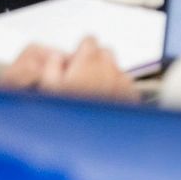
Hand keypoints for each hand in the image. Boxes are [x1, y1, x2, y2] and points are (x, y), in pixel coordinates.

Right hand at [0, 36, 139, 101]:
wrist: (89, 138)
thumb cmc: (68, 115)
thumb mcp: (48, 87)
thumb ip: (52, 65)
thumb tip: (58, 56)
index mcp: (89, 61)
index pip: (89, 40)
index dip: (79, 52)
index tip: (75, 64)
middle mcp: (110, 67)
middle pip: (105, 53)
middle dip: (94, 62)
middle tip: (81, 80)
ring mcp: (124, 81)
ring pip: (116, 70)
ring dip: (106, 77)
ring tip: (91, 96)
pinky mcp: (132, 96)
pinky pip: (126, 86)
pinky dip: (118, 91)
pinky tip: (104, 105)